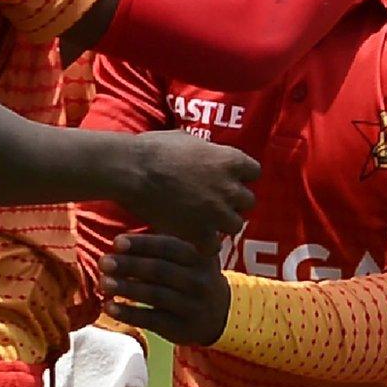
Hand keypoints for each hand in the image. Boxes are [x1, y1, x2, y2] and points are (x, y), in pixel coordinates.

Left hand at [100, 233, 230, 345]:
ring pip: (155, 295)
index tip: (117, 242)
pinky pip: (152, 320)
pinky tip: (109, 306)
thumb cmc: (191, 277)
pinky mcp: (182, 328)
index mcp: (200, 256)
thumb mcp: (188, 258)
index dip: (142, 244)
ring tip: (103, 283)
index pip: (169, 247)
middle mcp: (199, 281)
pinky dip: (129, 313)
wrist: (219, 314)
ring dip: (127, 288)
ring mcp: (192, 306)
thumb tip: (118, 243)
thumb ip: (162, 248)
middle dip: (130, 265)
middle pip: (160, 270)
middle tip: (104, 262)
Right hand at [116, 132, 259, 246]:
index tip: (227, 180)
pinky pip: (214, 247)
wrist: (132, 169)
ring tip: (204, 221)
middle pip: (248, 201)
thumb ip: (206, 151)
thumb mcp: (188, 139)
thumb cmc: (154, 149)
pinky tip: (192, 238)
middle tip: (213, 202)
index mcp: (229, 160)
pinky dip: (204, 245)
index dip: (240, 177)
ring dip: (221, 223)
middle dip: (232, 202)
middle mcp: (229, 187)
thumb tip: (209, 153)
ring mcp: (216, 212)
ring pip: (235, 225)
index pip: (254, 172)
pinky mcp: (199, 232)